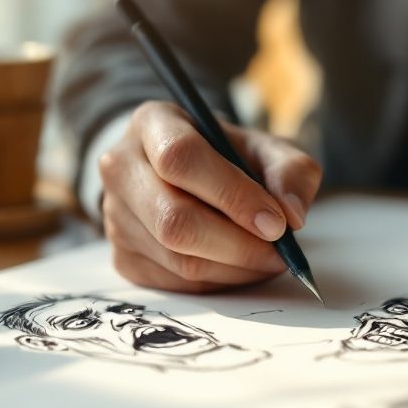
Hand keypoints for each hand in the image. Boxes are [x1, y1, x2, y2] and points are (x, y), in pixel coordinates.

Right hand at [99, 101, 321, 292]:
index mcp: (153, 123)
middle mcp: (121, 167)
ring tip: (269, 259)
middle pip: (174, 219)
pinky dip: (219, 282)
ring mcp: (115, 216)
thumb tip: (292, 214)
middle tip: (280, 252)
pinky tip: (241, 266)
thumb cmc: (229, 158)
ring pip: (177, 258)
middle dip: (238, 244)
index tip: (277, 223)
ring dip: (235, 268)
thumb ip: (290, 171)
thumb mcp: (267, 149)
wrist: (189, 176)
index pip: (180, 158)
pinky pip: (175, 283)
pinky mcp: (122, 257)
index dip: (232, 195)